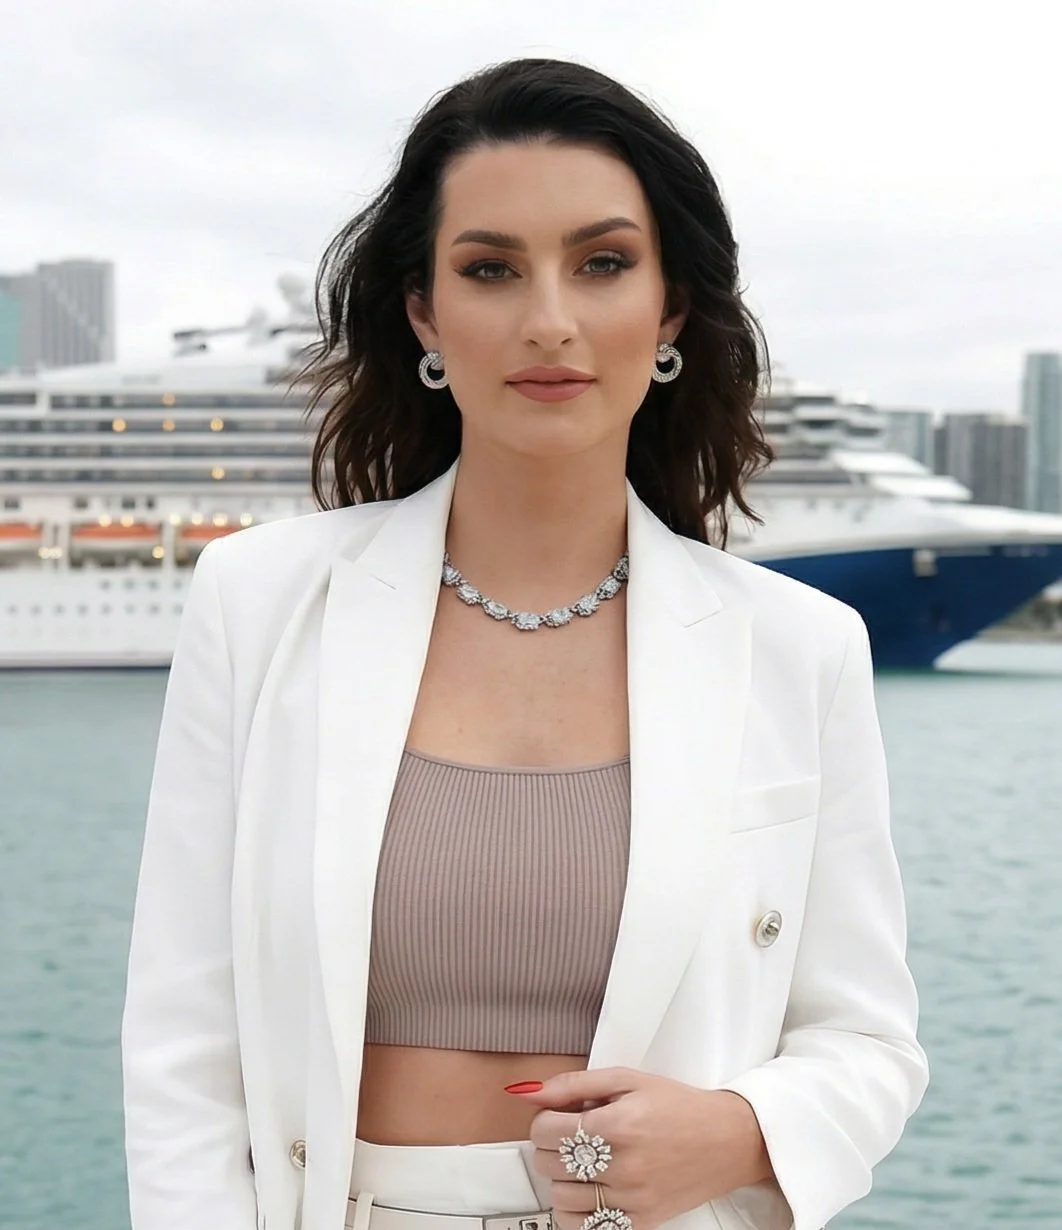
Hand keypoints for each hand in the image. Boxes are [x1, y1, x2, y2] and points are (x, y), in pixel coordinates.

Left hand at [509, 1067, 771, 1229]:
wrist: (727, 1140)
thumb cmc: (679, 1105)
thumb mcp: (628, 1079)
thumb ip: (574, 1084)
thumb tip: (528, 1093)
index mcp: (617, 1125)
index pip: (544, 1130)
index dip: (545, 1119)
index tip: (559, 1116)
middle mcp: (623, 1166)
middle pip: (548, 1163)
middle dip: (552, 1145)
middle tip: (573, 1135)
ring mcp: (631, 1200)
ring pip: (560, 1198)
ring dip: (563, 1177)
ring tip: (584, 1161)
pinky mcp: (639, 1223)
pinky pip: (584, 1228)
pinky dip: (576, 1211)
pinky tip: (589, 1190)